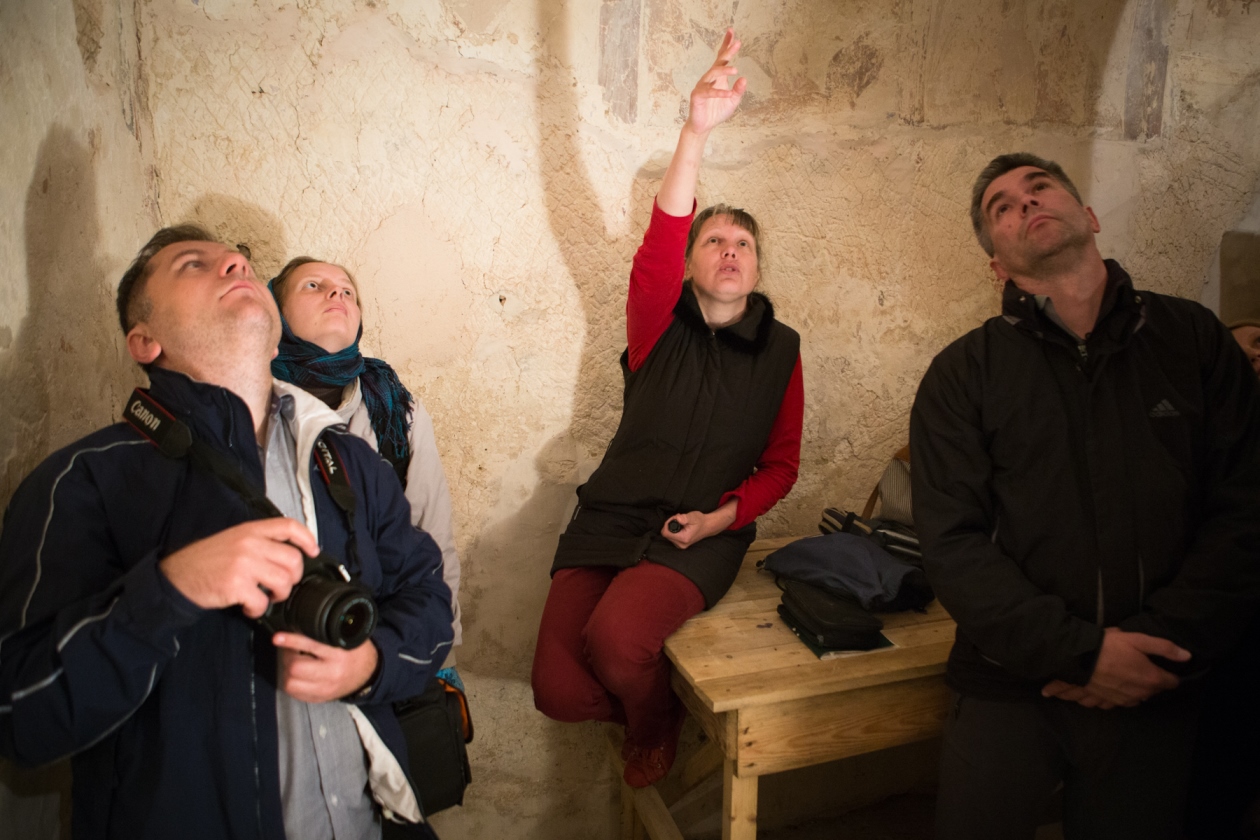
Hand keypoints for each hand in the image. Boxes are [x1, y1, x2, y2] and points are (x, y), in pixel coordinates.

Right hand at [160, 519, 317, 617]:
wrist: (176, 576)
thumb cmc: (206, 560)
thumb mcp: (233, 539)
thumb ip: (260, 542)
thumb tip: (290, 554)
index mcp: (250, 530)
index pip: (288, 526)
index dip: (306, 538)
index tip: (313, 551)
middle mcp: (249, 544)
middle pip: (293, 560)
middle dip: (292, 578)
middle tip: (280, 586)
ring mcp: (243, 564)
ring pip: (283, 581)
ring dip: (278, 595)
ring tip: (265, 597)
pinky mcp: (236, 585)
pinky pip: (263, 602)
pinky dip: (259, 610)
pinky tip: (249, 607)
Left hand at [274, 632, 379, 703]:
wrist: (368, 673)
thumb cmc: (356, 651)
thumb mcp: (348, 637)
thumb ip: (328, 632)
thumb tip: (302, 624)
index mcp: (340, 655)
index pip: (310, 647)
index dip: (291, 641)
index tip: (278, 637)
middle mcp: (331, 674)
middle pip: (295, 668)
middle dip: (287, 656)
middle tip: (289, 648)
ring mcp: (324, 689)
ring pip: (290, 683)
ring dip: (287, 670)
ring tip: (293, 661)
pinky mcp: (319, 698)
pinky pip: (294, 693)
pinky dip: (291, 682)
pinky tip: (298, 674)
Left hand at [662, 499, 737, 548]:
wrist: (708, 526)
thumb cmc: (701, 521)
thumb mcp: (693, 517)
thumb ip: (684, 518)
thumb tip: (677, 519)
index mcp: (683, 539)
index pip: (666, 533)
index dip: (667, 523)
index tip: (675, 518)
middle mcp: (681, 545)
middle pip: (666, 534)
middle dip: (670, 524)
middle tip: (679, 518)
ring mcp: (681, 546)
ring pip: (668, 536)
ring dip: (672, 527)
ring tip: (681, 522)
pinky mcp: (681, 544)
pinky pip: (672, 537)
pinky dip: (674, 531)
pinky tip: (681, 526)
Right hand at [684, 29, 747, 135]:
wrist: (704, 126)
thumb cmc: (717, 111)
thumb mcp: (733, 101)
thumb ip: (738, 90)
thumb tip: (744, 78)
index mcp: (718, 77)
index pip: (722, 58)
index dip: (726, 45)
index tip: (732, 32)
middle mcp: (710, 78)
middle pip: (718, 62)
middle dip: (727, 52)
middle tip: (737, 43)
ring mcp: (702, 86)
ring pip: (713, 74)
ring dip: (724, 70)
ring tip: (735, 70)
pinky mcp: (698, 96)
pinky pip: (709, 92)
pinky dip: (719, 93)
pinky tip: (728, 93)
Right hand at [1041, 627, 1189, 707]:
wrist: (1079, 658)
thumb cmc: (1110, 646)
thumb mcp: (1139, 640)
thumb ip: (1164, 648)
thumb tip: (1188, 656)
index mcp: (1152, 679)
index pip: (1172, 682)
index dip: (1169, 673)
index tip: (1161, 666)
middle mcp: (1141, 694)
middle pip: (1154, 690)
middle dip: (1152, 681)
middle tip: (1141, 666)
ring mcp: (1124, 700)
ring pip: (1138, 697)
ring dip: (1137, 689)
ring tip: (1127, 675)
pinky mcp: (1108, 702)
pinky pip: (1121, 702)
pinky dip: (1121, 695)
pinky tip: (1115, 685)